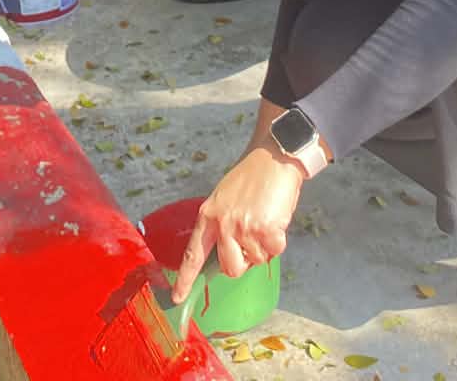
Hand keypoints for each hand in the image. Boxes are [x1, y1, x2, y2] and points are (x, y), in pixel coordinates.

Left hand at [171, 147, 304, 300]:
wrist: (274, 158)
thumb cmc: (251, 177)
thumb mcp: (224, 198)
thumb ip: (220, 224)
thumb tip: (226, 251)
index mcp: (208, 216)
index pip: (192, 254)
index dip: (185, 279)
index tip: (178, 298)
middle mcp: (223, 224)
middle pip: (230, 268)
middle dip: (243, 262)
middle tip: (251, 242)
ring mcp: (244, 228)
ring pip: (256, 261)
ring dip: (264, 247)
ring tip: (265, 220)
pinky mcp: (265, 229)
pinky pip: (274, 251)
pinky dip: (278, 241)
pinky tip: (276, 220)